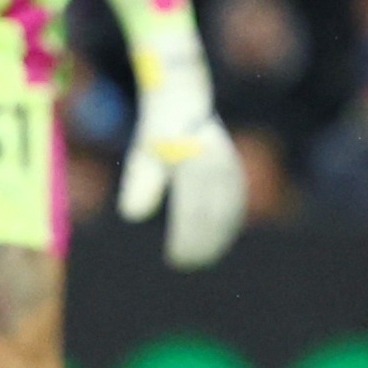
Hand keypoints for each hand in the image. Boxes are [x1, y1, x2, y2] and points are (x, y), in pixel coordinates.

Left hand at [118, 51, 246, 268]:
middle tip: (187, 265)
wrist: (184, 102)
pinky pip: (234, 201)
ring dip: (218, 237)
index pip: (191, 211)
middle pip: (211, 214)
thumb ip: (140, 184)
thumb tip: (132, 215)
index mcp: (190, 162)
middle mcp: (214, 164)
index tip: (175, 259)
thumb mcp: (142, 156)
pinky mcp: (234, 168)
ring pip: (228, 209)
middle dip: (202, 243)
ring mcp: (228, 165)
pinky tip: (219, 239)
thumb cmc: (156, 135)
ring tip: (202, 258)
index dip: (186, 239)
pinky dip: (228, 222)